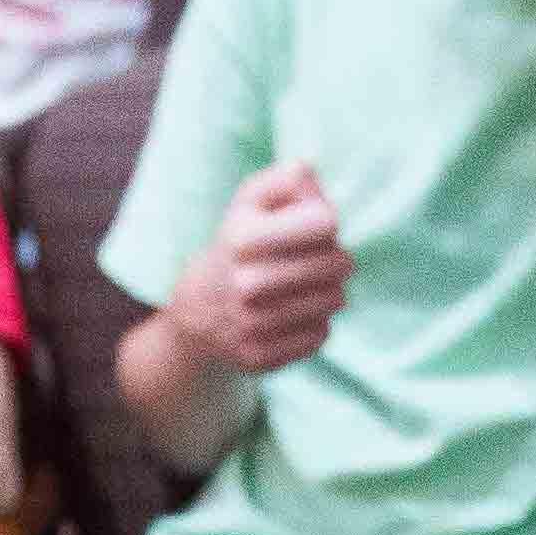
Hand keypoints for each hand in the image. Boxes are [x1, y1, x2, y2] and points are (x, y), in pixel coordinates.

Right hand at [169, 161, 350, 374]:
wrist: (198, 310)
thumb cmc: (239, 244)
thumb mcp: (251, 201)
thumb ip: (289, 179)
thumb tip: (315, 178)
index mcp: (242, 238)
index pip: (325, 222)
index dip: (327, 221)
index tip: (314, 226)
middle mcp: (246, 284)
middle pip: (337, 264)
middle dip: (336, 257)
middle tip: (319, 259)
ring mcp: (251, 325)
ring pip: (334, 300)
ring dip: (329, 290)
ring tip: (306, 285)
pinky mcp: (259, 357)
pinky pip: (320, 334)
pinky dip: (315, 322)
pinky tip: (294, 313)